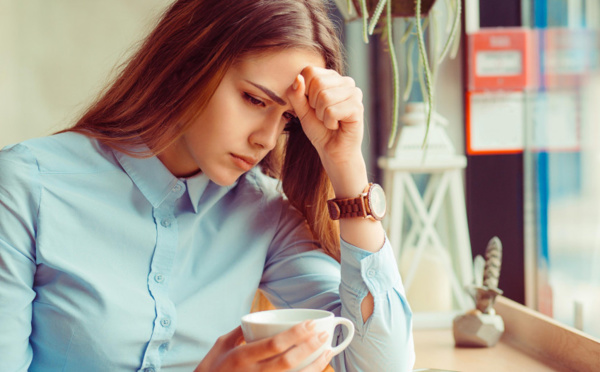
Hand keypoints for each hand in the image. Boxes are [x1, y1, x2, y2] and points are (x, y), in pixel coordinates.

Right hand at [194, 322, 333, 371]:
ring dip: (313, 366)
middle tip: (324, 334)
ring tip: (328, 352)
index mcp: (241, 357)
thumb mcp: (220, 346)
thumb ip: (239, 332)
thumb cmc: (210, 369)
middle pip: (288, 361)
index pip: (275, 345)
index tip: (312, 324)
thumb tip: (256, 319)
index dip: (297, 334)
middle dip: (309, 347)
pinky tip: (315, 369)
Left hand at [286, 66, 363, 167]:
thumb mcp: (301, 110)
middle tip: (322, 115)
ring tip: (330, 121)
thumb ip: (296, 94)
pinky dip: (329, 123)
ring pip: (324, 97)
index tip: (312, 105)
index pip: (309, 71)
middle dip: (313, 104)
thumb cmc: (319, 129)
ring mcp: (354, 93)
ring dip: (321, 115)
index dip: (304, 91)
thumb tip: (298, 78)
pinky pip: (332, 111)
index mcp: (331, 78)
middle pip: (317, 82)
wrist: (333, 151)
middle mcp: (345, 81)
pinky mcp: (357, 107)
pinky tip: (337, 126)